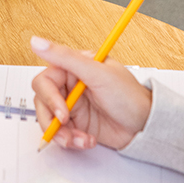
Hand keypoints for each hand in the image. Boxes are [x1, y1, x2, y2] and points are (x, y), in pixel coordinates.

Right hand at [30, 36, 151, 151]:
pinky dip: (71, 140)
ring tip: (78, 139)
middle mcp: (71, 85)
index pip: (45, 79)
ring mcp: (73, 106)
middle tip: (67, 127)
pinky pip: (61, 133)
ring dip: (61, 133)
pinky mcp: (77, 124)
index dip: (50, 97)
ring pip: (49, 119)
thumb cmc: (130, 96)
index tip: (62, 111)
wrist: (146, 127)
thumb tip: (37, 42)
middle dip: (52, 118)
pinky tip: (86, 140)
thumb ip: (65, 57)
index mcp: (75, 67)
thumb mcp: (98, 74)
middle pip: (43, 101)